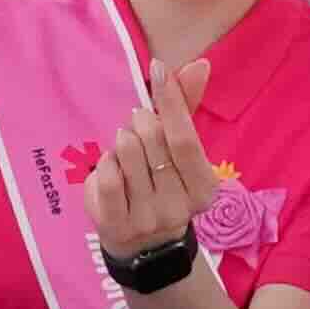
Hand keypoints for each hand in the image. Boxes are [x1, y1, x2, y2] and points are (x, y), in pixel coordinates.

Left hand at [80, 56, 217, 263]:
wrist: (143, 243)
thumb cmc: (162, 182)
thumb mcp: (178, 150)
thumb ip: (187, 108)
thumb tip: (200, 65)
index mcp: (204, 188)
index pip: (185, 137)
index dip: (171, 101)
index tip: (159, 69)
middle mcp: (180, 207)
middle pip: (153, 140)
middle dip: (141, 121)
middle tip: (138, 124)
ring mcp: (148, 219)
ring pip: (127, 154)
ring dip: (122, 141)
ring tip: (126, 148)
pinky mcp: (117, 225)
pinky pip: (107, 177)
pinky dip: (105, 162)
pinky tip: (111, 165)